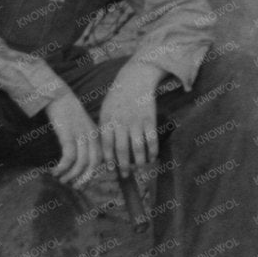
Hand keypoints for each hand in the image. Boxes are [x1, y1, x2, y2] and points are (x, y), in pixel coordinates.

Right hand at [45, 91, 100, 188]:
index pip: (100, 160)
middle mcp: (91, 137)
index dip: (92, 173)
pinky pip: (69, 157)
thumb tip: (80, 159)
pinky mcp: (69, 136)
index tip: (83, 183)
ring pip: (81, 163)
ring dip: (71, 175)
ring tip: (61, 180)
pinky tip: (55, 171)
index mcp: (96, 136)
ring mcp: (81, 136)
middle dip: (84, 179)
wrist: (58, 96)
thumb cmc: (67, 111)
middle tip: (75, 187)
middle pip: (93, 164)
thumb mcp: (81, 126)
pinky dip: (62, 167)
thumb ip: (85, 139)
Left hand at [97, 60, 162, 175]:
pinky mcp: (149, 119)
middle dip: (124, 166)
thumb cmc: (117, 99)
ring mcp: (136, 121)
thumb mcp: (105, 110)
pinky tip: (152, 158)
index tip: (111, 169)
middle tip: (125, 175)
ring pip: (138, 148)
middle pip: (122, 150)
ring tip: (140, 168)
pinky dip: (153, 152)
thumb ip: (104, 129)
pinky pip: (152, 140)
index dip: (109, 159)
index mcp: (107, 120)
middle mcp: (121, 122)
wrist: (134, 80)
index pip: (106, 145)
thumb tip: (104, 152)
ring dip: (140, 162)